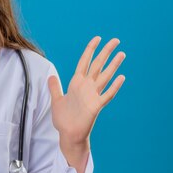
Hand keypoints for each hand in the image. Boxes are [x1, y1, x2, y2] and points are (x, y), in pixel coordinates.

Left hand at [47, 36, 125, 150]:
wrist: (68, 134)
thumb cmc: (63, 119)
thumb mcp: (56, 100)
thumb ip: (55, 87)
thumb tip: (51, 76)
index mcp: (76, 83)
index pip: (85, 62)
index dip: (90, 50)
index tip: (97, 38)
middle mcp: (86, 87)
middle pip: (98, 65)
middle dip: (105, 52)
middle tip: (116, 40)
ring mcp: (92, 95)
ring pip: (105, 77)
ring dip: (113, 65)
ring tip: (122, 54)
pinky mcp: (96, 106)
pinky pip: (107, 94)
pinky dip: (114, 86)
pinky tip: (121, 77)